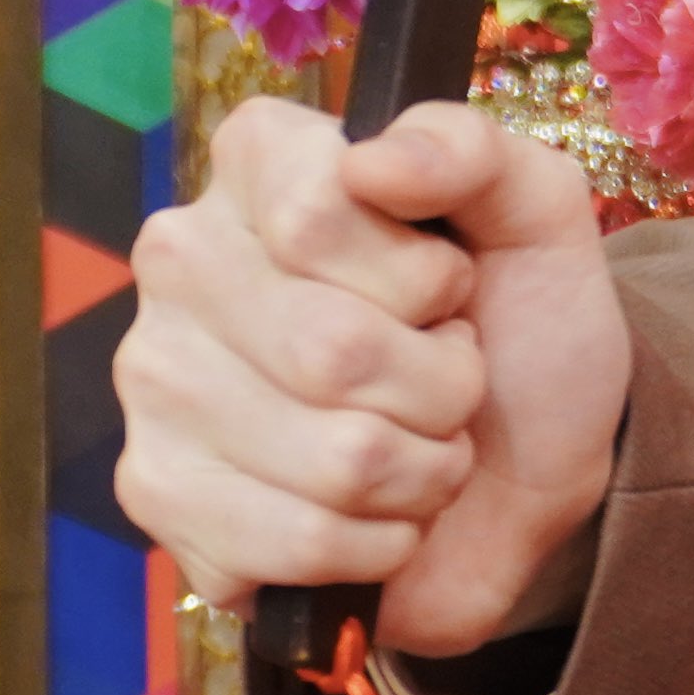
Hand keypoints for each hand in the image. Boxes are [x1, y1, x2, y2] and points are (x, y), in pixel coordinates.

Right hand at [117, 98, 631, 661]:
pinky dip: (380, 539)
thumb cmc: (521, 323)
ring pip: (330, 456)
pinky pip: (296, 541)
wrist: (526, 468)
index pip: (312, 215)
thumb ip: (473, 153)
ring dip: (422, 467)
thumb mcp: (538, 212)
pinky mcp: (156, 498)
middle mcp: (182, 261)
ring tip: (421, 439)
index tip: (451, 282)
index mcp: (261, 164)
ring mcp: (155, 383)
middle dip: (442, 382)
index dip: (421, 273)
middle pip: (330, 349)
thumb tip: (369, 161)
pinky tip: (378, 509)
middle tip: (453, 375)